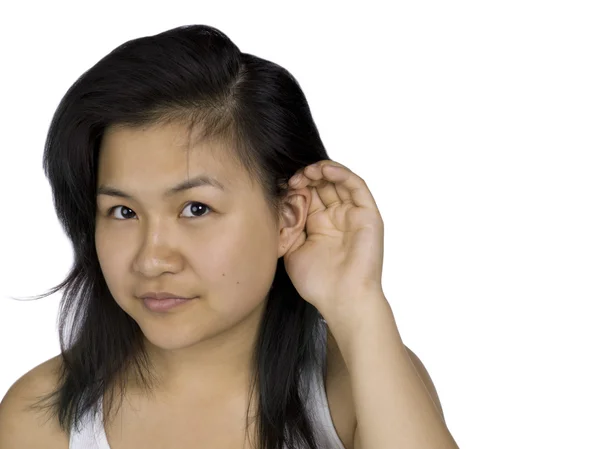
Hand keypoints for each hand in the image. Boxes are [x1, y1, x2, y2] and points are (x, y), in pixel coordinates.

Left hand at [283, 160, 384, 319]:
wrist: (342, 299)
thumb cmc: (318, 282)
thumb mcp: (293, 249)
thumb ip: (288, 225)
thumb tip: (279, 200)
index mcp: (320, 225)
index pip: (309, 194)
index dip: (296, 185)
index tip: (281, 184)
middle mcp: (337, 217)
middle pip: (323, 184)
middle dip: (307, 176)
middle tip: (292, 177)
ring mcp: (353, 214)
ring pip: (339, 181)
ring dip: (322, 170)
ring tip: (306, 172)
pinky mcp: (368, 214)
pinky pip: (356, 186)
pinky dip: (341, 173)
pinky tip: (324, 169)